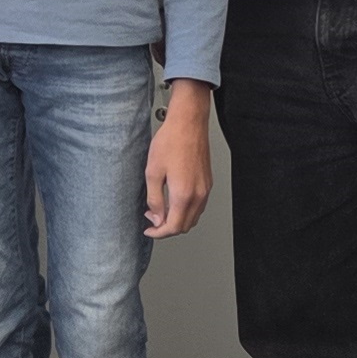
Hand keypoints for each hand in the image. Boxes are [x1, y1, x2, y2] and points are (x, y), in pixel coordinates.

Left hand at [143, 86, 213, 238]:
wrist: (188, 123)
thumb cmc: (171, 142)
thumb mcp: (153, 172)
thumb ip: (154, 199)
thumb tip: (157, 218)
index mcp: (184, 195)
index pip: (174, 227)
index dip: (159, 233)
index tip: (149, 230)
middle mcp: (199, 194)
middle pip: (185, 226)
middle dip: (167, 228)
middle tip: (152, 219)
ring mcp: (205, 188)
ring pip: (193, 217)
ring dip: (177, 219)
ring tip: (160, 210)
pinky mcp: (207, 181)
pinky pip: (198, 205)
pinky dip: (186, 210)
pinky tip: (173, 200)